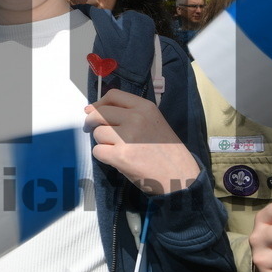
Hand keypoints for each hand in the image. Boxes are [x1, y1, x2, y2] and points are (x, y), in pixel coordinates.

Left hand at [83, 89, 198, 194]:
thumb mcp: (154, 122)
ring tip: (116, 148)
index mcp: (145, 107)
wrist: (179, 175)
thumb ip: (129, 114)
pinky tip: (116, 159)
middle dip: (92, 122)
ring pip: (98, 133)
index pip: (113, 95)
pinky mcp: (120, 155)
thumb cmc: (166, 150)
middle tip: (93, 130)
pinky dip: (103, 156)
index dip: (99, 103)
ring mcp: (127, 136)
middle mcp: (136, 118)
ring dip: (102, 142)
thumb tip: (93, 110)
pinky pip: (98, 150)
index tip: (93, 110)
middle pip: (100, 113)